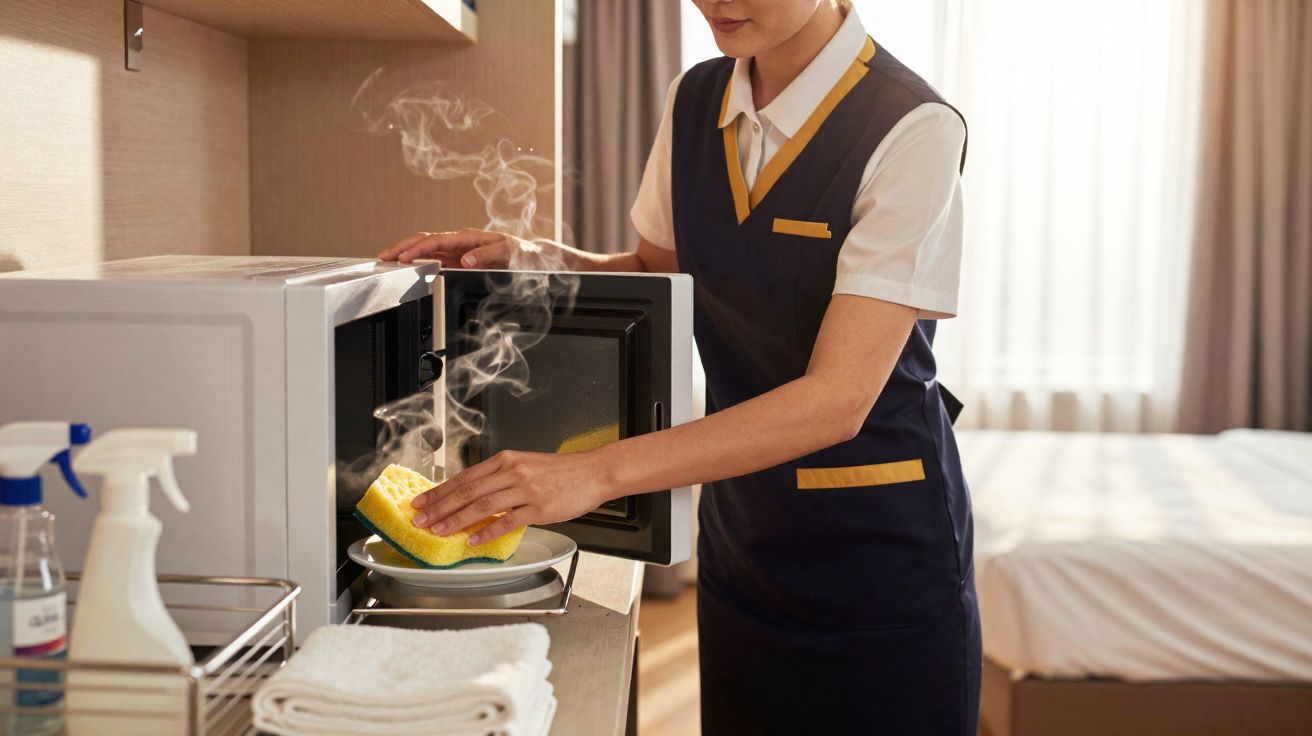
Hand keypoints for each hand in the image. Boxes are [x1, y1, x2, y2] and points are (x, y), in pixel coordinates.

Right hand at [378, 228, 538, 268]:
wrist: (530, 257)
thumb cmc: (520, 253)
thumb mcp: (507, 252)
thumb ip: (487, 255)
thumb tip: (466, 260)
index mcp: (468, 237)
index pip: (437, 241)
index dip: (419, 249)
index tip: (404, 257)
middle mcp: (459, 242)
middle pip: (424, 241)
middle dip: (402, 247)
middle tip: (383, 256)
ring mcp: (456, 251)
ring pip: (425, 248)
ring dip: (405, 253)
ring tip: (387, 260)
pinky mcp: (457, 260)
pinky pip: (432, 258)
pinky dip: (417, 260)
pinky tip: (405, 265)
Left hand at [410, 450, 612, 544]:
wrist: (592, 472)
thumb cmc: (561, 472)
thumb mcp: (525, 465)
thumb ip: (500, 478)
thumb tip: (473, 495)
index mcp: (505, 460)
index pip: (464, 477)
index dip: (439, 491)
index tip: (420, 502)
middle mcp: (512, 471)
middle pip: (467, 491)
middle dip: (439, 507)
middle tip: (420, 520)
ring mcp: (525, 489)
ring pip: (481, 506)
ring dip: (456, 520)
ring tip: (439, 531)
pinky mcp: (538, 507)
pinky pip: (507, 521)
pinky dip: (487, 532)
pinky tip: (474, 540)